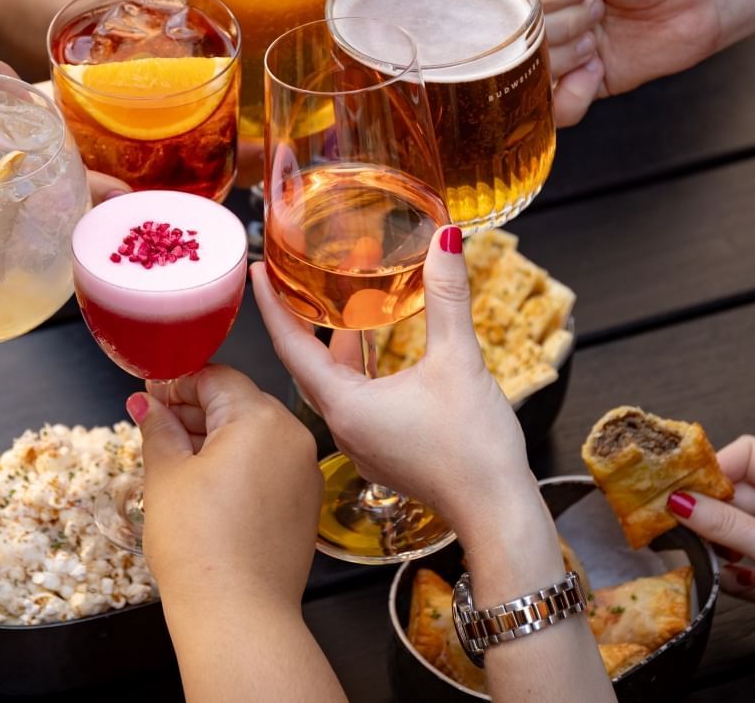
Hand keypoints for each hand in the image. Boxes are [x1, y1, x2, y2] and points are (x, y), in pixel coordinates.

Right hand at [128, 365, 319, 609]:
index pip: (216, 377)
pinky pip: (269, 466)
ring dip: (214, 439)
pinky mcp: (304, 502)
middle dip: (194, 411)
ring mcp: (304, 471)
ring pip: (254, 435)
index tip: (152, 394)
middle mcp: (293, 437)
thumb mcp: (166, 475)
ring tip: (174, 460)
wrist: (238, 614)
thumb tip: (148, 404)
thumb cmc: (202, 548)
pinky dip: (238, 466)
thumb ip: (158, 428)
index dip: (177, 382)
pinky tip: (205, 487)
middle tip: (155, 426)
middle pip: (238, 403)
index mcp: (261, 419)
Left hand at [252, 227, 536, 526]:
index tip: (257, 273)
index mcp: (345, 406)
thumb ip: (448, 298)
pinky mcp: (383, 453)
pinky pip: (353, 403)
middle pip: (306, 365)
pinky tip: (376, 356)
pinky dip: (355, 372)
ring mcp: (362, 444)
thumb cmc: (473, 449)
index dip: (273, 306)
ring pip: (332, 385)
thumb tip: (448, 241)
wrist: (497, 514)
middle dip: (300, 321)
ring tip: (337, 308)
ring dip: (333, 347)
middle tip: (293, 281)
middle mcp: (343, 427)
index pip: (291, 347)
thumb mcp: (459, 361)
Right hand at [491, 0, 725, 126]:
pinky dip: (573, 94)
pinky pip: (556, 110)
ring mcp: (562, 53)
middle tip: (596, 0)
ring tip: (604, 26)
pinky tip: (598, 67)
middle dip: (559, 22)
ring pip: (534, 74)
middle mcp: (541, 18)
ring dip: (572, 51)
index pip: (497, 4)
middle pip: (515, 42)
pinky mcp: (586, 84)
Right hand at [667, 436, 754, 696]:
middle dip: (703, 507)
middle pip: (731, 495)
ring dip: (708, 543)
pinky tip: (713, 578)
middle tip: (672, 519)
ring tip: (689, 550)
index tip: (685, 483)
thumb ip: (728, 526)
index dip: (717, 465)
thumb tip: (680, 501)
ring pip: (727, 533)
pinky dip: (720, 573)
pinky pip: (732, 568)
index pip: (748, 457)